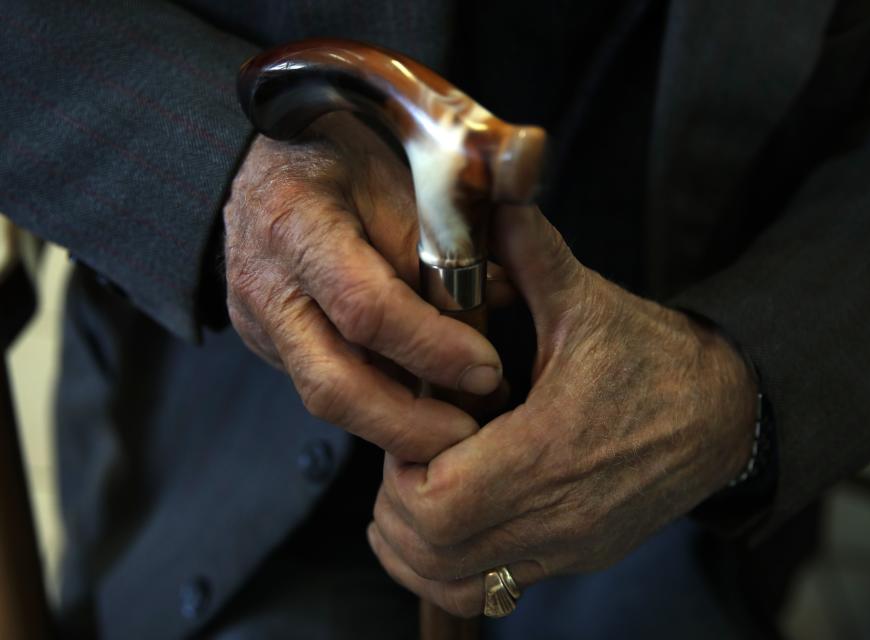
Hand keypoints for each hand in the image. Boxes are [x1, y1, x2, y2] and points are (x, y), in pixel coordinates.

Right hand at [224, 114, 505, 461]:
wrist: (264, 155)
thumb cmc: (340, 151)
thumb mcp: (398, 171)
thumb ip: (443, 239)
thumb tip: (503, 296)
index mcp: (297, 222)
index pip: (365, 307)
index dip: (431, 346)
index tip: (486, 367)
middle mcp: (266, 282)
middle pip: (332, 383)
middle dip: (408, 423)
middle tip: (469, 435)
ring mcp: (257, 319)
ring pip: (325, 396)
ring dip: (395, 424)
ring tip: (456, 427)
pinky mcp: (265, 341)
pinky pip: (322, 383)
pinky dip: (375, 402)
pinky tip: (419, 404)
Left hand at [368, 205, 756, 615]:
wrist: (723, 415)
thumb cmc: (656, 360)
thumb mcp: (591, 302)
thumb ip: (532, 255)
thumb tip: (492, 197)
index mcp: (549, 450)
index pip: (438, 499)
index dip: (402, 467)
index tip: (414, 423)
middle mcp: (555, 514)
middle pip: (432, 546)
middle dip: (397, 503)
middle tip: (410, 454)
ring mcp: (564, 546)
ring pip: (453, 580)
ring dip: (412, 542)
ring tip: (417, 488)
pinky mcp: (572, 558)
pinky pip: (486, 593)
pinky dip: (443, 571)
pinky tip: (440, 527)